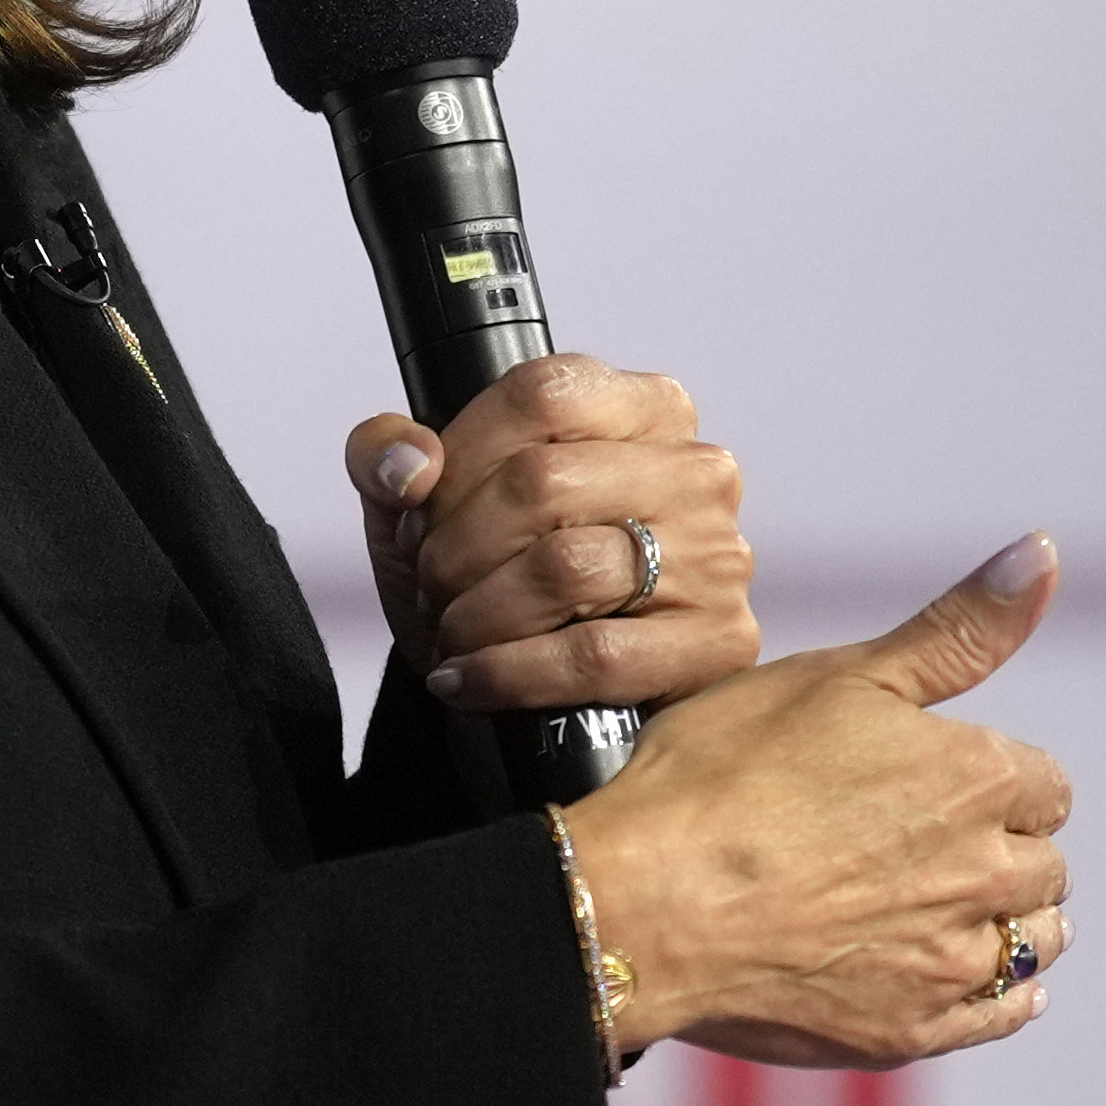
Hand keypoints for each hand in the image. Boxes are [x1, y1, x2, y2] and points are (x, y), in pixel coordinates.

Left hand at [344, 354, 762, 719]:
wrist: (540, 711)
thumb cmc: (493, 578)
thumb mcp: (423, 503)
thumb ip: (387, 455)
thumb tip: (408, 466)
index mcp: (643, 407)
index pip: (541, 394)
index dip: (458, 456)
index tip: (421, 510)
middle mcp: (696, 471)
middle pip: (543, 481)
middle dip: (457, 545)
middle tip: (431, 583)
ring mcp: (718, 557)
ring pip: (566, 568)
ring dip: (477, 613)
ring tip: (452, 632)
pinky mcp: (718, 643)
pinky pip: (594, 655)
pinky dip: (508, 672)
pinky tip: (468, 679)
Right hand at [564, 532, 1072, 1069]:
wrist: (642, 902)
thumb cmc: (724, 772)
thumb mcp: (840, 674)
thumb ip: (957, 629)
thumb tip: (1041, 551)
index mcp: (980, 777)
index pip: (1043, 782)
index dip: (990, 777)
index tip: (931, 780)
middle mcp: (989, 873)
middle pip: (1043, 863)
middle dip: (998, 848)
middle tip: (917, 841)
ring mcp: (954, 961)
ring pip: (1033, 940)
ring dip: (1004, 920)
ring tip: (930, 904)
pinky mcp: (914, 1029)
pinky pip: (999, 1014)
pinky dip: (995, 995)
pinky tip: (953, 973)